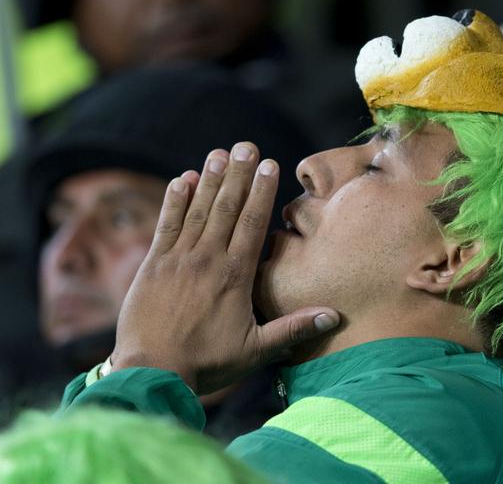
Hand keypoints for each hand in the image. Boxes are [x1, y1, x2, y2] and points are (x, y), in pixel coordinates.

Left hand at [110, 143, 339, 393]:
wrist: (152, 373)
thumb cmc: (207, 363)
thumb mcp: (256, 350)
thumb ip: (293, 329)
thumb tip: (334, 316)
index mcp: (235, 276)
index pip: (252, 224)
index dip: (262, 192)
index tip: (270, 165)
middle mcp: (208, 259)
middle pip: (226, 208)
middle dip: (238, 175)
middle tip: (246, 146)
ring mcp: (178, 259)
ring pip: (197, 210)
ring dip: (209, 179)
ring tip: (219, 153)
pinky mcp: (153, 264)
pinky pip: (165, 224)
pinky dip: (173, 200)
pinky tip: (180, 178)